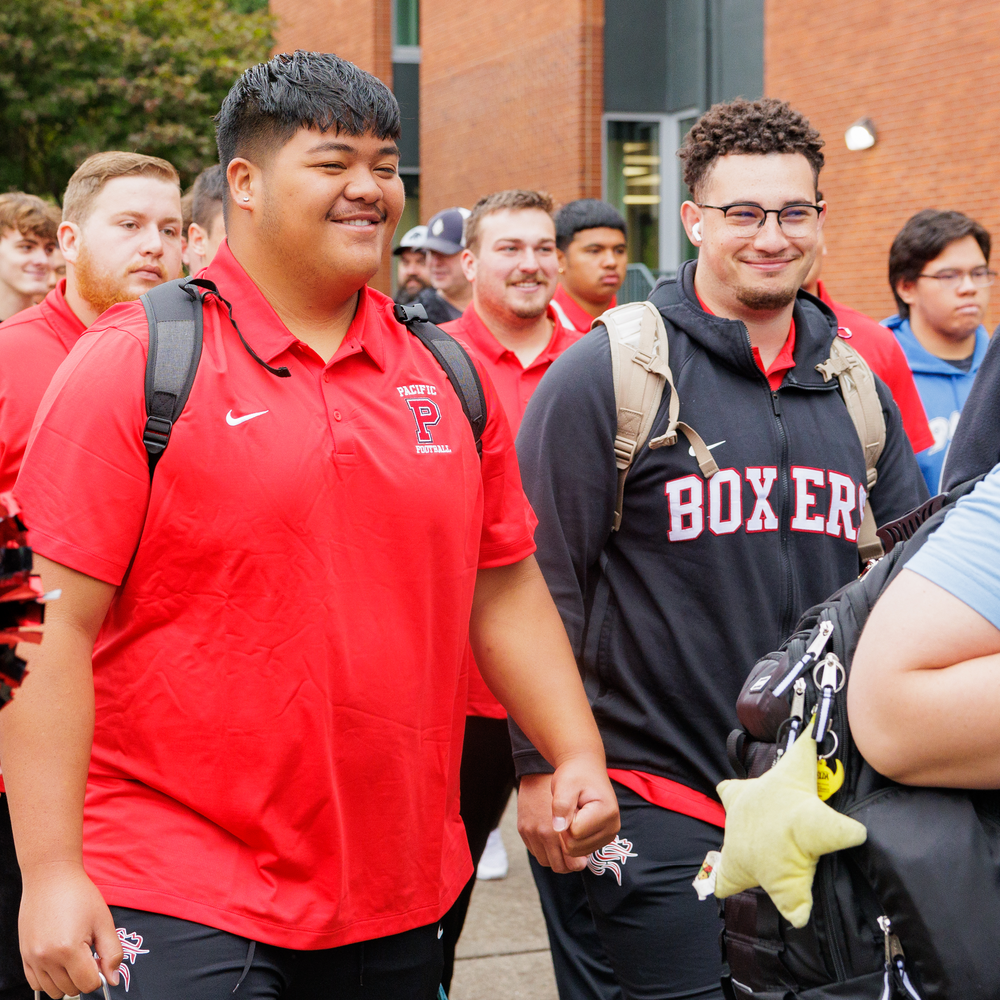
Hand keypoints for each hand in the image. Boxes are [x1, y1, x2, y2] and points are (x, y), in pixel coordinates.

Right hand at [19, 862, 122, 998]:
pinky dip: (50, 979)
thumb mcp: (103, 921)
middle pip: (71, 989)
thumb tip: (113, 979)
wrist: (51, 878)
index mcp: (69, 949)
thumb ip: (112, 952)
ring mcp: (32, 958)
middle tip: (89, 954)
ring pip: (53, 990)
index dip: (100, 975)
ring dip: (67, 980)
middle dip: (85, 977)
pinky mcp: (24, 956)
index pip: (88, 984)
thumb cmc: (79, 894)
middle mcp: (47, 958)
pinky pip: (36, 983)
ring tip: (75, 956)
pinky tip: (60, 961)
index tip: (101, 960)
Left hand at [518, 759, 618, 872]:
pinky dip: (573, 837)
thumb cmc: (575, 774)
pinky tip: (576, 819)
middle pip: (575, 846)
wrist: (585, 769)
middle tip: (570, 807)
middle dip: (565, 828)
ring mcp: (609, 835)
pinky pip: (579, 850)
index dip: (564, 818)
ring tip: (573, 812)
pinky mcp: (603, 839)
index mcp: (607, 813)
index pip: (574, 833)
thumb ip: (561, 804)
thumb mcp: (565, 784)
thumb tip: (558, 829)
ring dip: (569, 833)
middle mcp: (612, 828)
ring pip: (576, 851)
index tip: (568, 801)